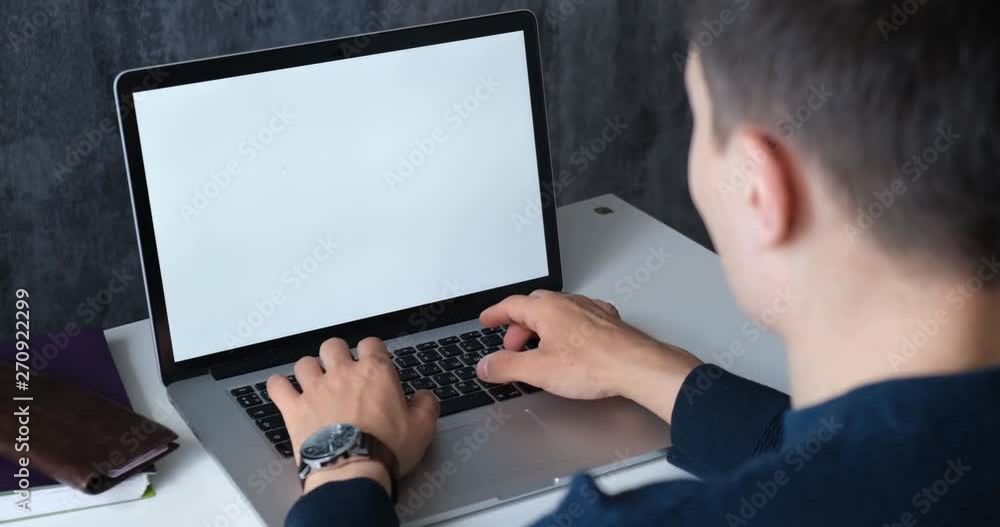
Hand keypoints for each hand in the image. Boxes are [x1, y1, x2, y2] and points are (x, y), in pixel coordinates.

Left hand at [268, 337, 438, 493]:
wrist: (351, 471)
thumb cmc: (384, 450)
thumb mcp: (421, 429)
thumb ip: (426, 406)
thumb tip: (425, 397)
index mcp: (375, 373)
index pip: (371, 343)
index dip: (372, 350)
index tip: (372, 360)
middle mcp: (343, 374)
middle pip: (333, 346)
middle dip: (337, 354)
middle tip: (341, 369)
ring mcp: (316, 389)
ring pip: (305, 363)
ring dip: (309, 370)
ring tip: (314, 381)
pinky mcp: (294, 408)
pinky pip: (277, 386)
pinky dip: (278, 386)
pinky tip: (283, 390)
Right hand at [477, 290, 702, 421]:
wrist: (636, 366)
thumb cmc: (593, 364)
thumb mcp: (539, 371)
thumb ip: (507, 366)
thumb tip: (485, 365)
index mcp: (547, 310)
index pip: (511, 305)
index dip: (495, 313)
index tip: (487, 320)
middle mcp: (568, 303)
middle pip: (534, 307)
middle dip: (519, 325)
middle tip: (513, 346)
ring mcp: (590, 309)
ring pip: (558, 310)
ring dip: (544, 326)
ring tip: (541, 348)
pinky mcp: (608, 321)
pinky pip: (580, 316)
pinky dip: (568, 327)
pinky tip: (572, 341)